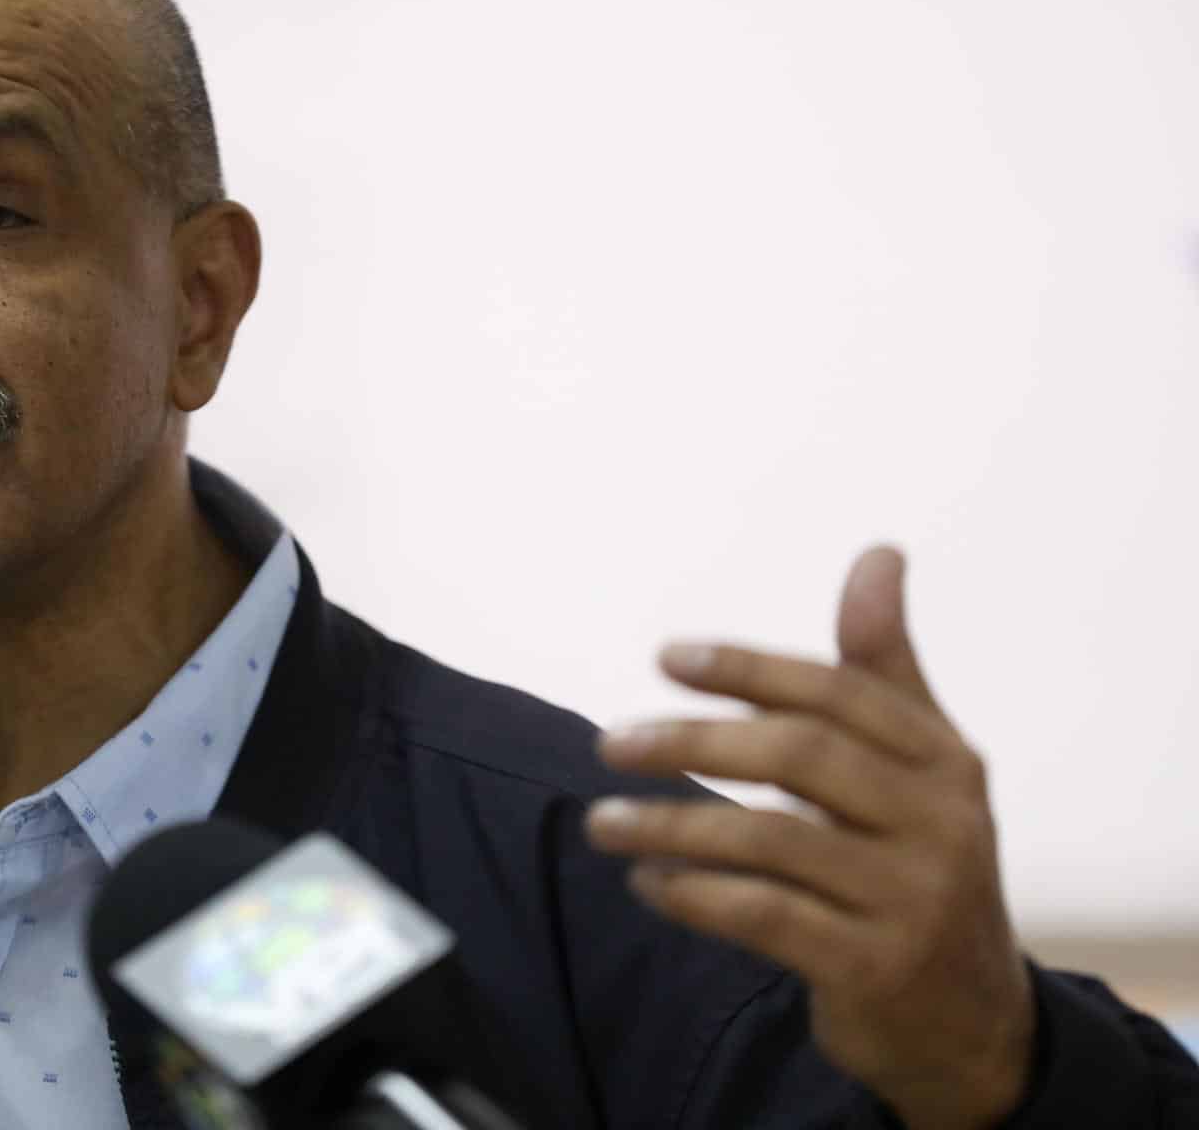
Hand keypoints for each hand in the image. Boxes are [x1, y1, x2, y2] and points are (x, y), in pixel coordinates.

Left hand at [584, 547, 1034, 1129]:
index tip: (665, 656)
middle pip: (800, 756)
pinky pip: (762, 915)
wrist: (971, 1021)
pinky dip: (692, 895)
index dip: (749, 669)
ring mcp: (912, 900)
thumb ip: (883, 667)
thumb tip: (879, 552)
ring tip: (601, 821)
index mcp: (946, 761)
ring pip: (768, 840)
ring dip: (669, 824)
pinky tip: (646, 881)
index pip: (838, 692)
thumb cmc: (921, 866)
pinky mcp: (874, 968)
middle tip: (611, 742)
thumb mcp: (921, 767)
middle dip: (694, 742)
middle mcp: (941, 824)